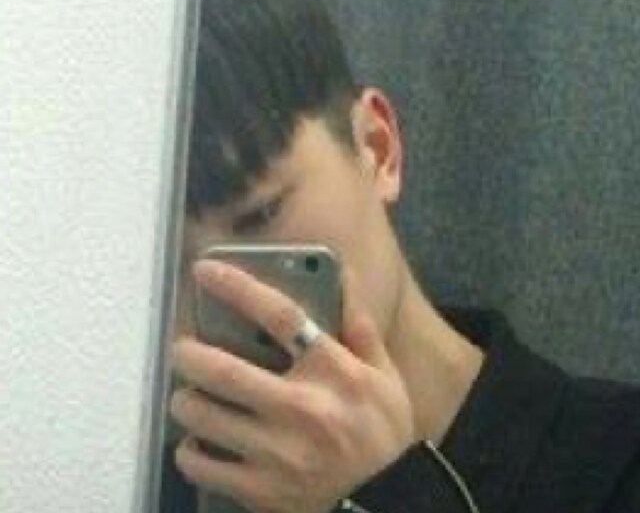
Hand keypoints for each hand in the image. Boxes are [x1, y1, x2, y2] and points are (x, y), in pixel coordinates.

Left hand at [170, 259, 414, 512]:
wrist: (388, 499)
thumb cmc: (382, 429)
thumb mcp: (383, 373)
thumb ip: (358, 324)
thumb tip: (342, 272)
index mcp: (334, 371)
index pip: (280, 316)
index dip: (238, 287)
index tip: (205, 269)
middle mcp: (302, 407)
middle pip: (224, 370)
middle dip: (188, 353)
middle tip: (181, 348)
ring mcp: (278, 454)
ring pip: (204, 417)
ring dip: (184, 400)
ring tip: (188, 394)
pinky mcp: (261, 491)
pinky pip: (203, 466)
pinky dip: (190, 450)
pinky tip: (199, 440)